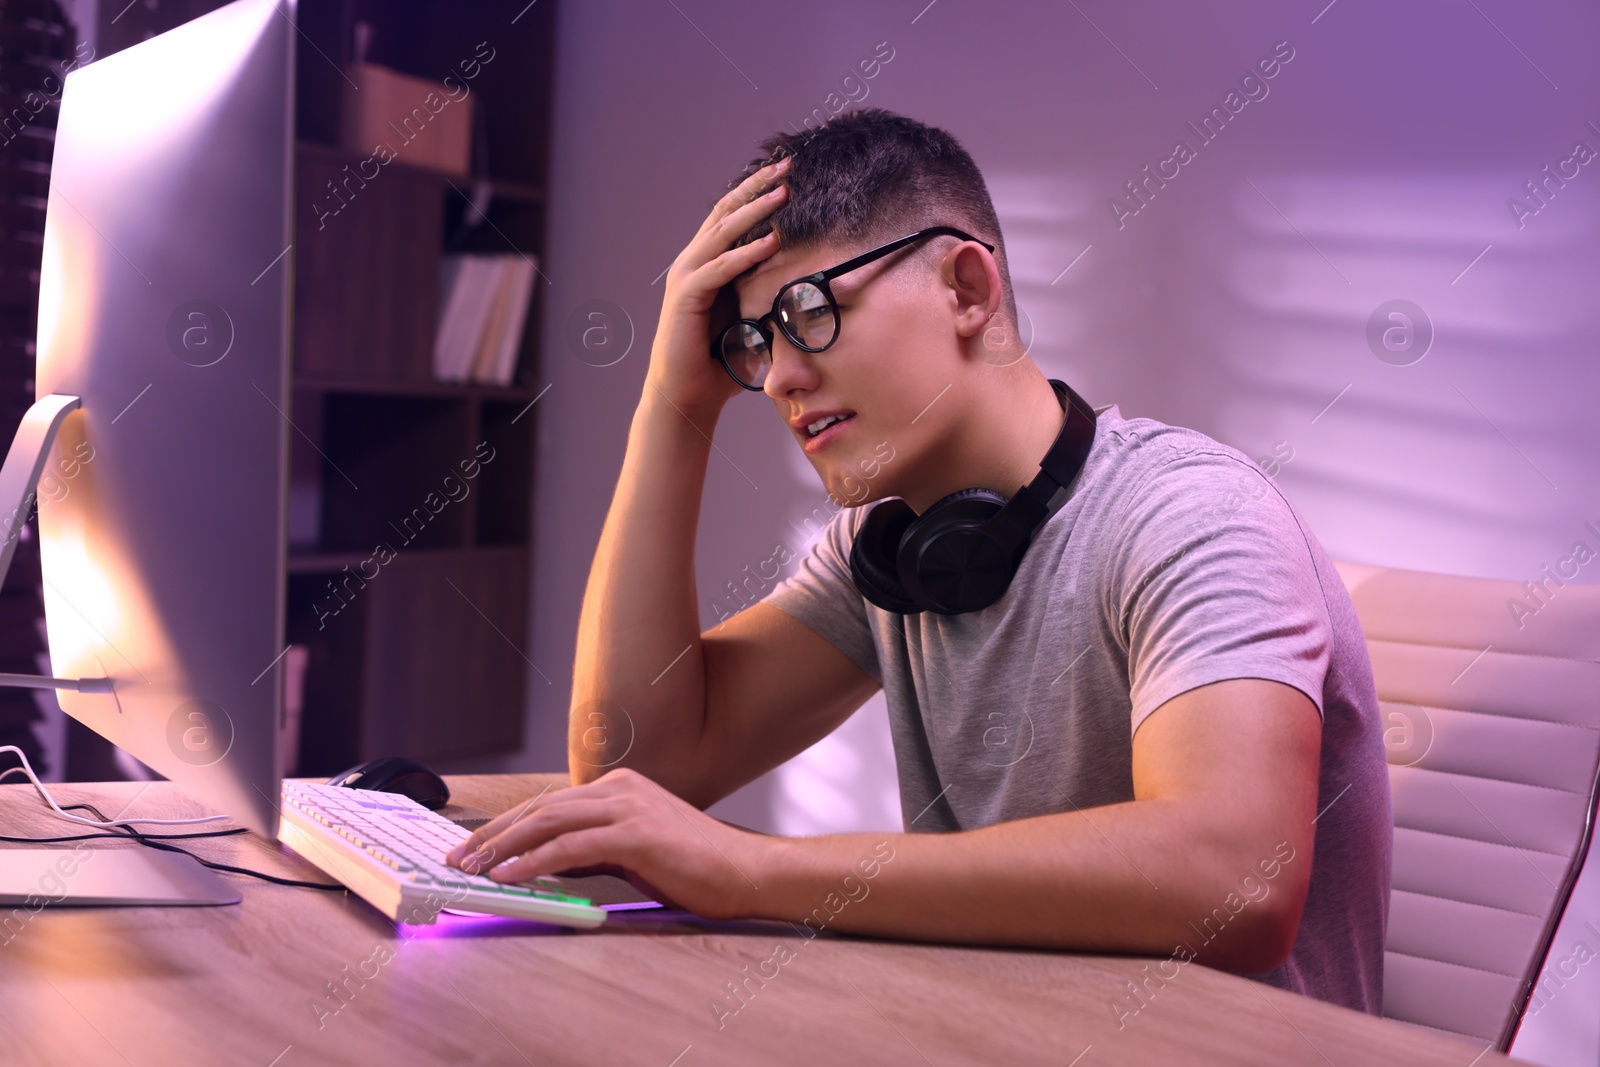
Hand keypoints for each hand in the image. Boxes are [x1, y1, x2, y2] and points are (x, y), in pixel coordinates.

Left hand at [443, 767, 765, 920]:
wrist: (744, 872)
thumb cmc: (694, 867)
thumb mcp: (632, 852)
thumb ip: (590, 850)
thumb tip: (540, 863)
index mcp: (620, 787)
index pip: (549, 804)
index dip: (506, 826)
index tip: (474, 847)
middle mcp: (620, 788)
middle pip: (540, 808)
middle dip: (493, 834)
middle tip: (458, 857)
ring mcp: (629, 807)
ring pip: (549, 822)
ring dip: (503, 847)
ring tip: (473, 867)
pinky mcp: (637, 833)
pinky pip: (572, 846)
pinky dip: (534, 860)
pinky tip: (510, 875)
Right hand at [645, 156, 789, 419]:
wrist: (687, 394)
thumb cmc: (719, 361)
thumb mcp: (751, 320)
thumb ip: (768, 297)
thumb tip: (807, 289)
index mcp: (707, 262)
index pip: (732, 215)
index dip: (757, 191)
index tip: (788, 173)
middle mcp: (693, 262)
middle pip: (726, 212)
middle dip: (757, 188)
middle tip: (787, 166)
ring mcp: (687, 277)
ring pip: (722, 233)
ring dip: (755, 212)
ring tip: (783, 194)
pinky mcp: (686, 298)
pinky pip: (719, 269)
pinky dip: (745, 255)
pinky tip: (771, 243)